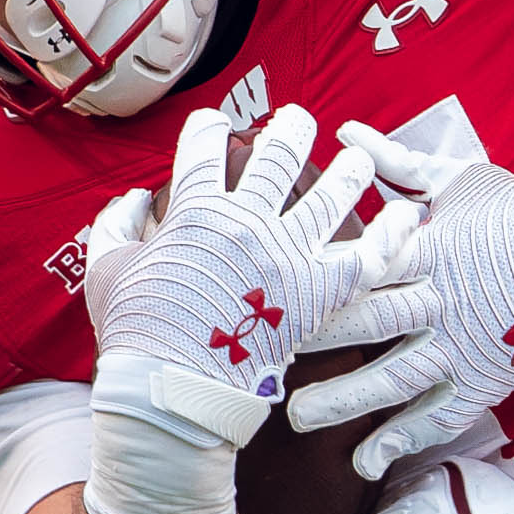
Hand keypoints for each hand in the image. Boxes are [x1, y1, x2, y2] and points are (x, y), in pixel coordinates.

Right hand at [80, 107, 427, 513]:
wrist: (171, 391)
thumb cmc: (135, 333)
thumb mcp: (106, 269)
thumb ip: (115, 225)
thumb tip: (134, 199)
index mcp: (194, 212)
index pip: (204, 145)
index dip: (209, 128)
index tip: (215, 127)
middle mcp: (246, 224)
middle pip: (279, 155)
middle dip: (291, 128)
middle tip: (298, 122)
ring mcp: (286, 257)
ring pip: (332, 195)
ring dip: (349, 171)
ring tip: (358, 161)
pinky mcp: (318, 295)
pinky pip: (368, 257)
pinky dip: (391, 234)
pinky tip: (406, 215)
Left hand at [287, 129, 513, 478]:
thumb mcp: (462, 175)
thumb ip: (399, 161)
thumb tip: (347, 133)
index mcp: (430, 245)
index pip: (362, 263)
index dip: (315, 277)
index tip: (268, 288)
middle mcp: (440, 299)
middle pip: (367, 322)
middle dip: (313, 340)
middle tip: (261, 356)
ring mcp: (462, 345)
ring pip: (394, 376)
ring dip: (344, 400)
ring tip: (298, 419)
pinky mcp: (484, 380)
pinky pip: (438, 415)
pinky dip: (403, 439)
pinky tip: (365, 462)